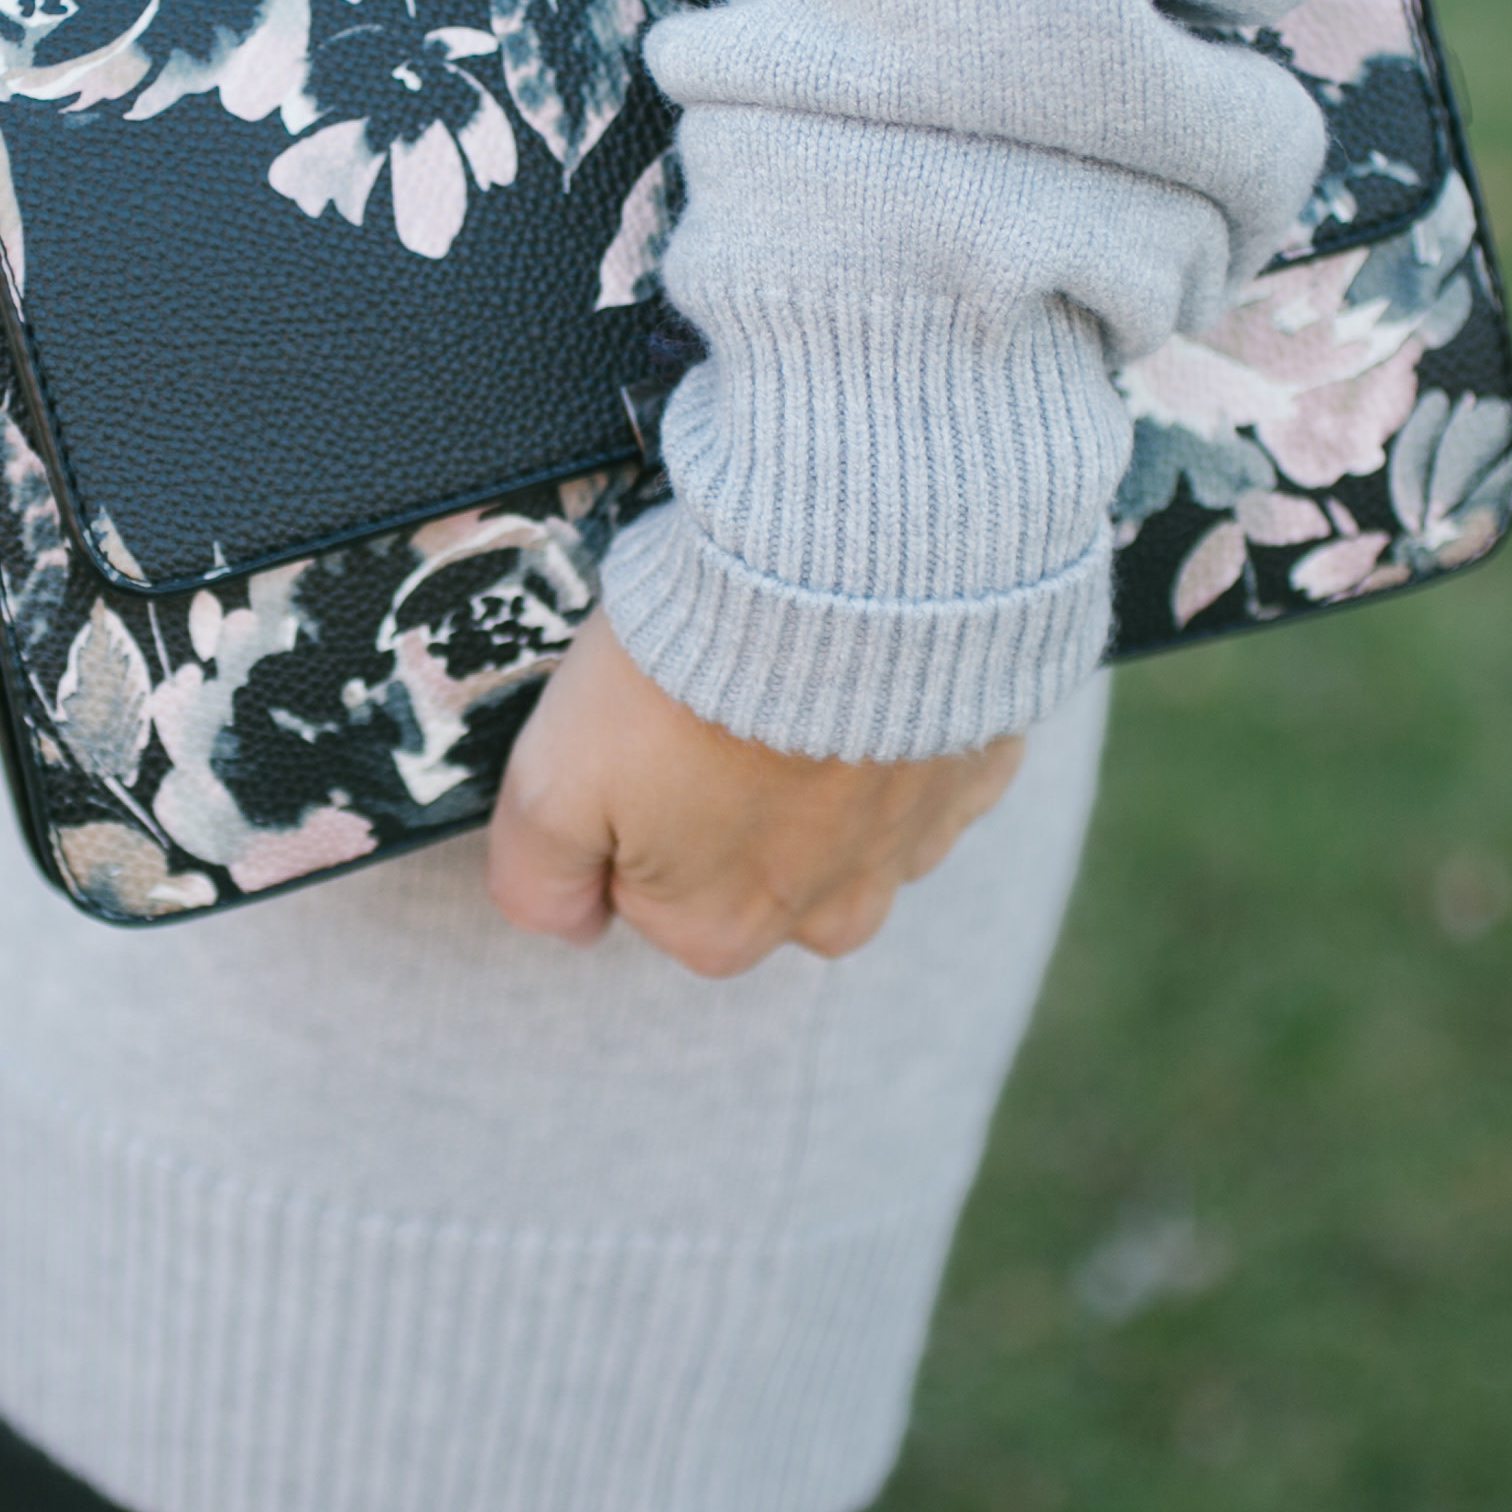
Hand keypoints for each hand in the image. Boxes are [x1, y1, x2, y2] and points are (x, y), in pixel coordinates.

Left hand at [484, 611, 1024, 976]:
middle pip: (747, 867)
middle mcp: (824, 916)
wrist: (843, 579)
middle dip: (722, 797)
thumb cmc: (688, 677)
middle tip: (705, 698)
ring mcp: (910, 848)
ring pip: (839, 824)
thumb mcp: (551, 783)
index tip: (634, 737)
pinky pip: (922, 765)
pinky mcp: (973, 772)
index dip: (624, 805)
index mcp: (718, 932)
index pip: (643, 890)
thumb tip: (568, 923)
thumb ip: (538, 877)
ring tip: (784, 673)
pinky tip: (859, 666)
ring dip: (812, 765)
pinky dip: (891, 725)